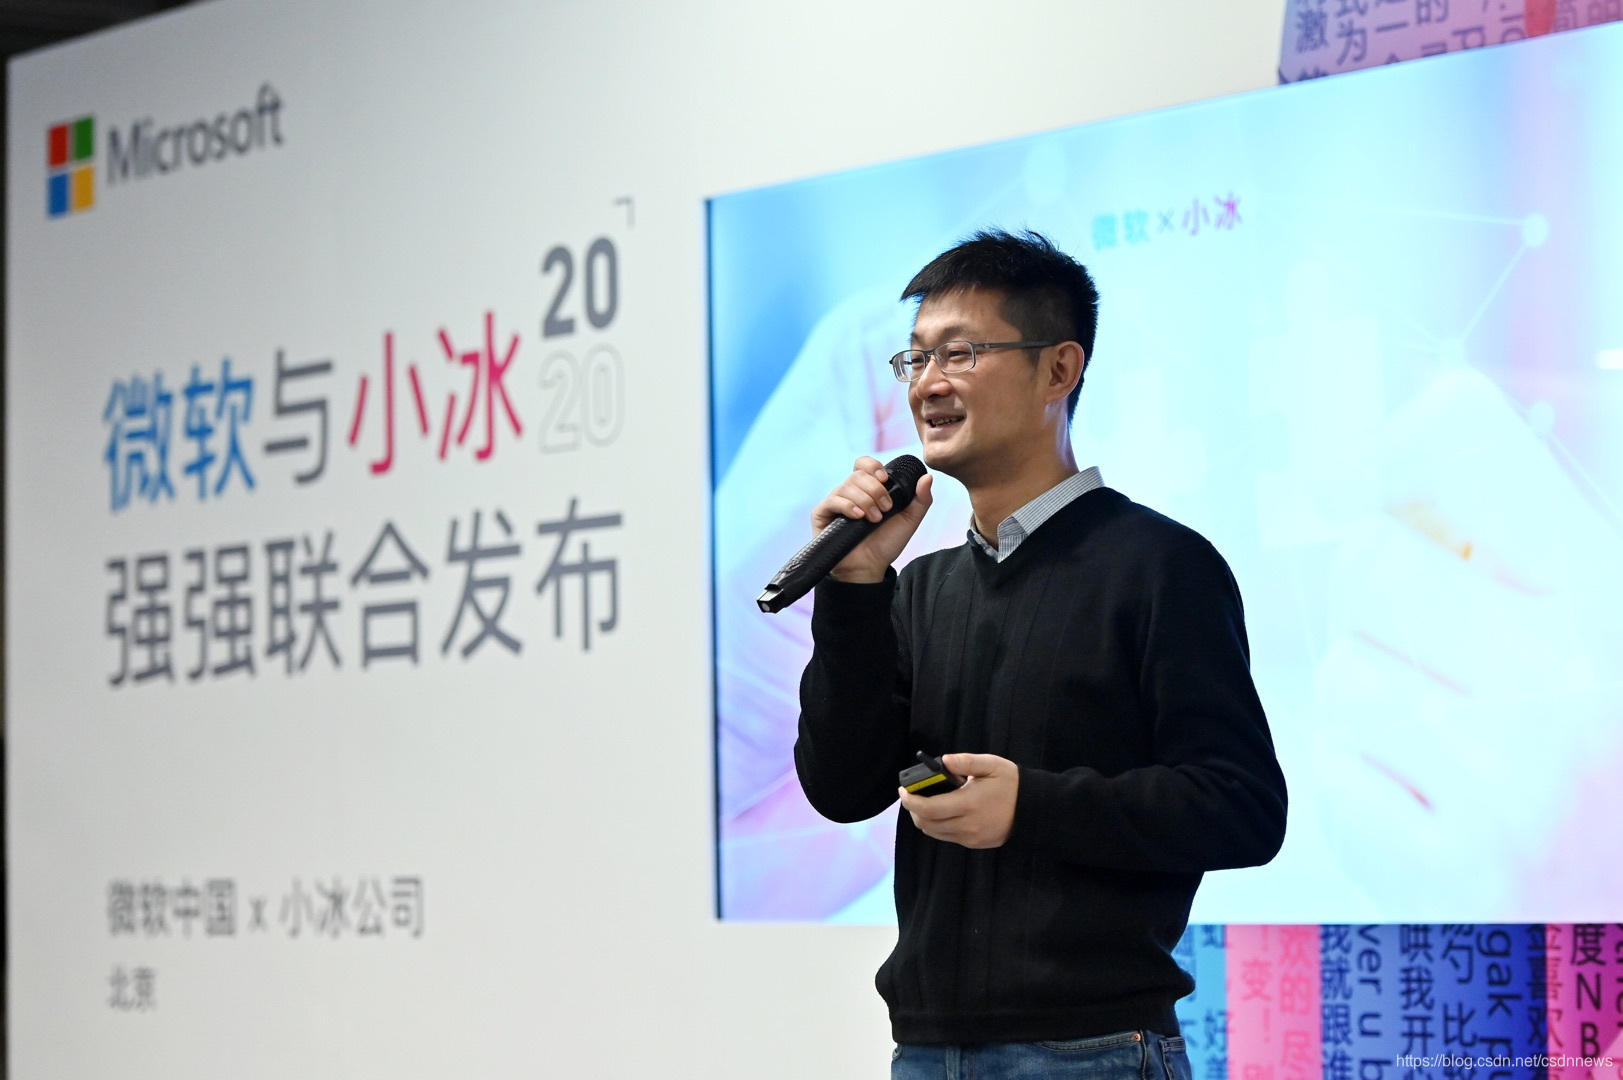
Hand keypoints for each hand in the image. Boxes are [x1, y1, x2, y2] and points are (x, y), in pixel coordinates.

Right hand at [811, 456, 933, 583]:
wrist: (869, 568)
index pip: (864, 464)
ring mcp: (836, 502)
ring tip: (874, 519)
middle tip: (885, 509)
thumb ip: (921, 500)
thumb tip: (927, 477)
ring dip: (865, 501)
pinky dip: (847, 506)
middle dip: (876, 490)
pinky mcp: (822, 514)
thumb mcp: (909, 521)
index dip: (873, 466)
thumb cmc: (886, 544)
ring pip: (847, 486)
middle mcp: (850, 493)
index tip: (884, 479)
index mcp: (867, 489)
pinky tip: (858, 517)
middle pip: (858, 474)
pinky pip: (833, 500)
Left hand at [898, 753, 1017, 848]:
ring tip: (927, 802)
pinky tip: (944, 811)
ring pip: (934, 833)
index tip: (903, 790)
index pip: (929, 808)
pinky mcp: (974, 844)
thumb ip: (966, 762)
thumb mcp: (992, 765)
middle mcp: (967, 825)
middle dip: (914, 809)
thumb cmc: (1011, 784)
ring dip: (924, 819)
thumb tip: (943, 761)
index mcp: (969, 803)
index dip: (911, 800)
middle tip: (913, 795)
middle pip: (926, 823)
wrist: (1033, 810)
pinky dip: (938, 826)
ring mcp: (970, 838)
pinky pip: (947, 837)